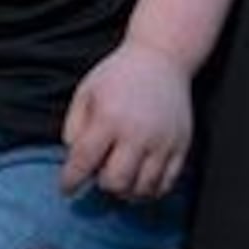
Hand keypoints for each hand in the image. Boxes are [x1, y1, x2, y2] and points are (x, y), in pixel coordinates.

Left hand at [60, 42, 193, 199]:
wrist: (162, 57)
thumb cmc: (119, 75)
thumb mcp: (86, 92)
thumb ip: (74, 127)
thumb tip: (74, 160)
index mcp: (108, 118)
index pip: (83, 163)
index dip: (70, 181)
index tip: (67, 188)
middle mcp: (137, 133)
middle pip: (115, 183)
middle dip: (101, 184)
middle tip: (100, 172)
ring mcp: (162, 141)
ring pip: (142, 189)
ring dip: (126, 191)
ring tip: (121, 177)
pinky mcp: (181, 145)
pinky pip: (166, 184)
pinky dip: (150, 190)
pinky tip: (140, 179)